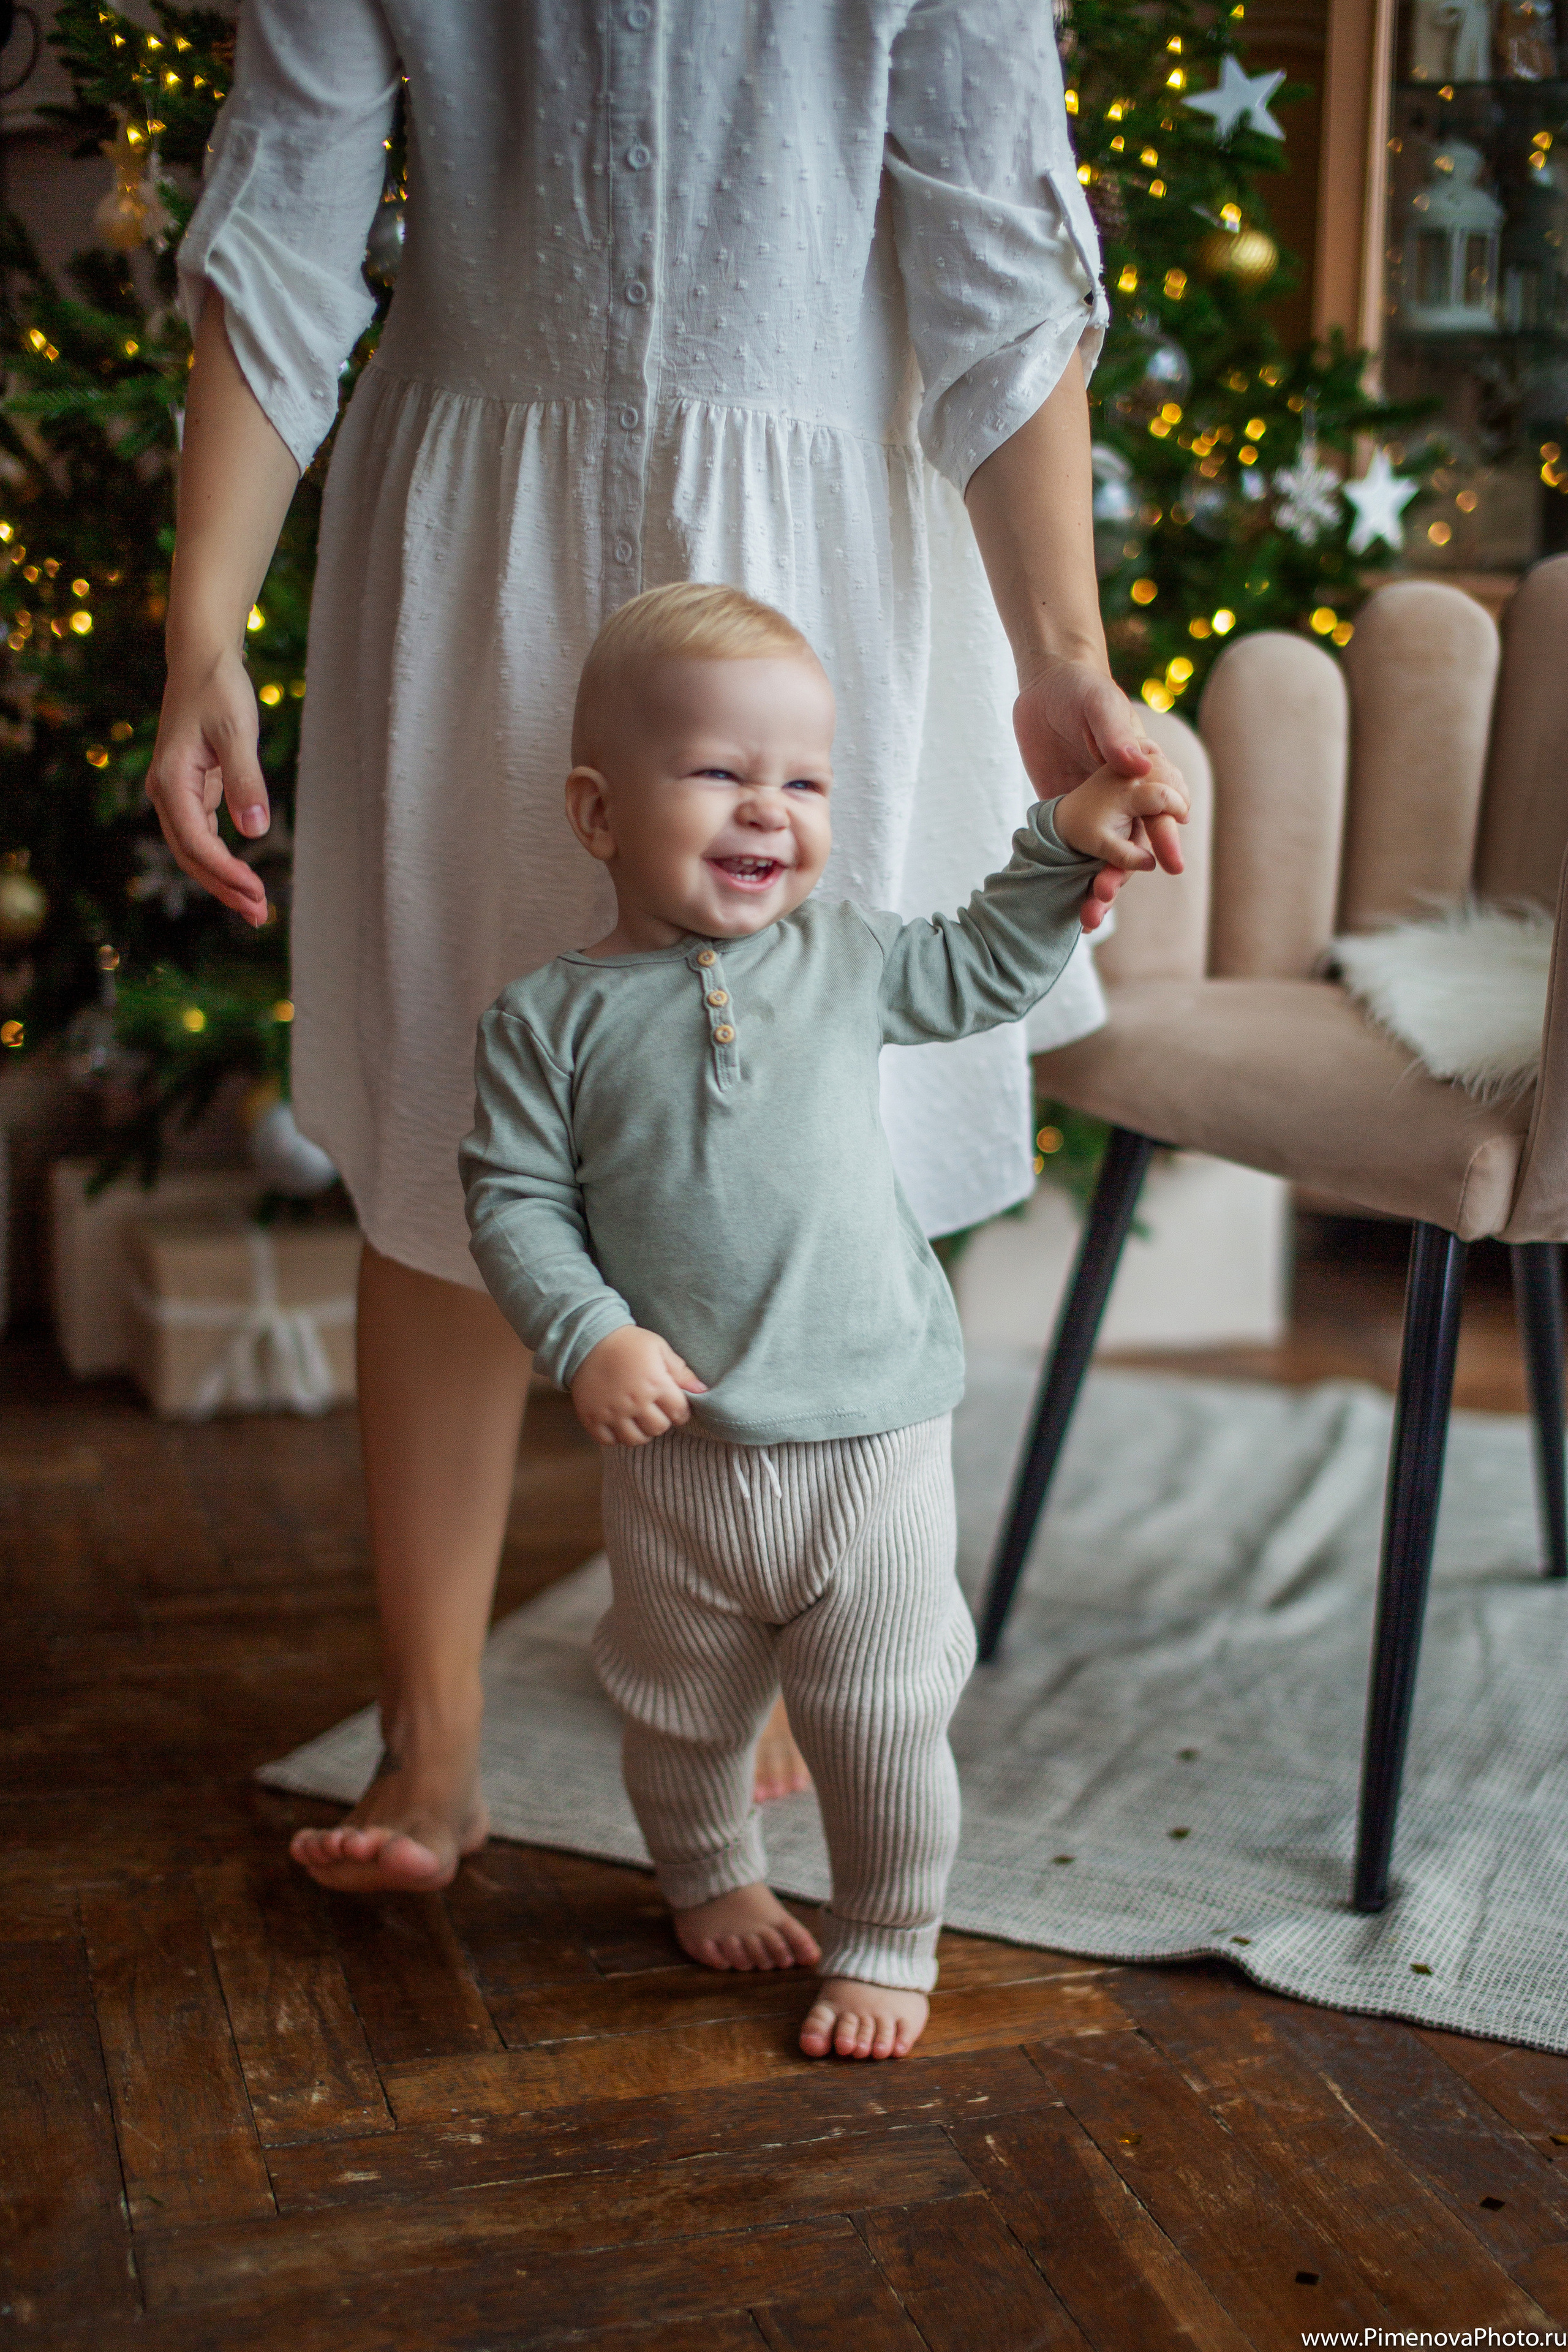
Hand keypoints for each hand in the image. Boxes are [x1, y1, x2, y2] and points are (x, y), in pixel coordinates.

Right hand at [145, 642, 271, 926]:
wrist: (202, 660)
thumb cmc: (219, 690)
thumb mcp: (236, 732)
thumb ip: (245, 780)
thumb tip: (255, 829)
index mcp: (171, 781)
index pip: (196, 842)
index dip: (226, 873)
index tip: (256, 893)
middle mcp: (166, 792)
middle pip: (191, 856)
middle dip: (224, 887)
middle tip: (259, 915)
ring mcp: (176, 793)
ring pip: (195, 850)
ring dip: (222, 880)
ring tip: (255, 907)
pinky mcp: (191, 790)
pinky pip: (202, 835)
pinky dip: (222, 859)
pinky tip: (243, 877)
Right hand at [571, 1325, 706, 1444]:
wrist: (588, 1339)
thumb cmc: (628, 1343)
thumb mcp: (659, 1348)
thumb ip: (681, 1371)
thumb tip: (702, 1390)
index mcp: (655, 1384)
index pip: (679, 1413)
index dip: (680, 1412)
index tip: (674, 1407)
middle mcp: (634, 1402)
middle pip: (659, 1428)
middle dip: (661, 1421)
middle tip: (655, 1411)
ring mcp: (612, 1412)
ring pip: (635, 1440)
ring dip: (641, 1433)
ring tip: (638, 1420)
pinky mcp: (592, 1418)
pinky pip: (608, 1442)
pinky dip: (615, 1437)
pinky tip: (618, 1424)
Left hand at [1013, 657, 1174, 931]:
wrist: (1044, 688)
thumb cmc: (1083, 689)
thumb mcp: (1099, 705)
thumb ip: (1116, 735)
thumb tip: (1139, 764)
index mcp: (1144, 773)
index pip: (1160, 809)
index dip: (1164, 836)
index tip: (1168, 863)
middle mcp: (1126, 797)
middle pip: (1135, 843)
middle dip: (1124, 872)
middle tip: (1105, 895)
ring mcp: (1099, 810)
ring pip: (1107, 857)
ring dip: (1100, 885)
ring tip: (1088, 915)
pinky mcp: (1069, 816)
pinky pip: (1076, 853)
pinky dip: (1074, 880)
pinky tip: (1070, 906)